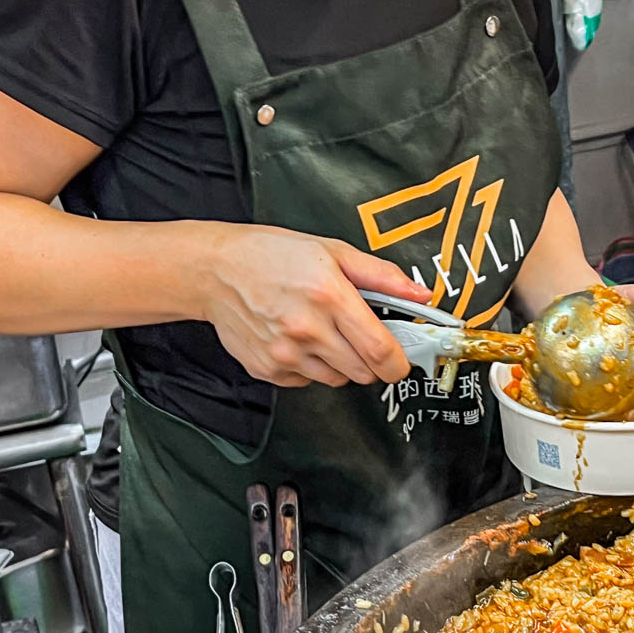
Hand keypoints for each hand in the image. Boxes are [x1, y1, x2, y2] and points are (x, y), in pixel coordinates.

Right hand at [203, 225, 429, 387]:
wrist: (214, 271)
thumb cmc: (270, 256)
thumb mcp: (332, 251)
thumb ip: (381, 276)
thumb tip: (419, 295)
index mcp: (329, 297)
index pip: (380, 351)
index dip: (399, 363)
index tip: (402, 361)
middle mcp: (307, 329)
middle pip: (364, 372)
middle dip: (370, 360)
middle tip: (358, 336)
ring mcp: (286, 354)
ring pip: (338, 380)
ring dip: (340, 363)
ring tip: (322, 331)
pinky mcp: (269, 370)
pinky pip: (307, 381)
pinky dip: (311, 366)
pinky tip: (297, 339)